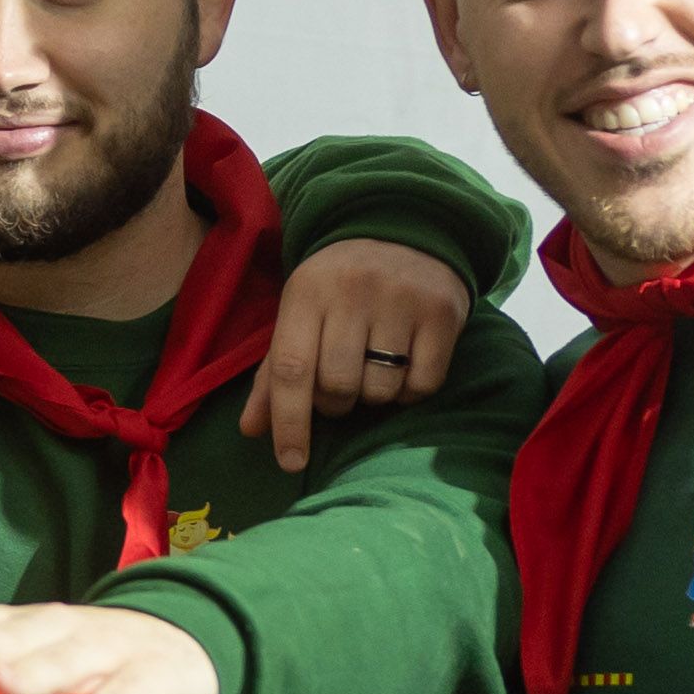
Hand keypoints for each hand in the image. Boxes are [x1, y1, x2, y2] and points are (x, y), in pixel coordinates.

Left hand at [244, 236, 472, 470]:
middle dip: (336, 403)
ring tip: (373, 367)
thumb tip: (252, 431)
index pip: (292, 368)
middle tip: (341, 386)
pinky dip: (411, 391)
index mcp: (308, 292)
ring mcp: (401, 299)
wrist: (404, 231)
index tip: (290, 462)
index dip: (289, 422)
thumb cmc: (339, 287)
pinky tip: (406, 366)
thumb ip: (274, 375)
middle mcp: (353, 291)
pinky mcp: (442, 312)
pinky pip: (423, 385)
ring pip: (381, 391)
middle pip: (338, 386)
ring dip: (374, 396)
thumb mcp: (300, 315)